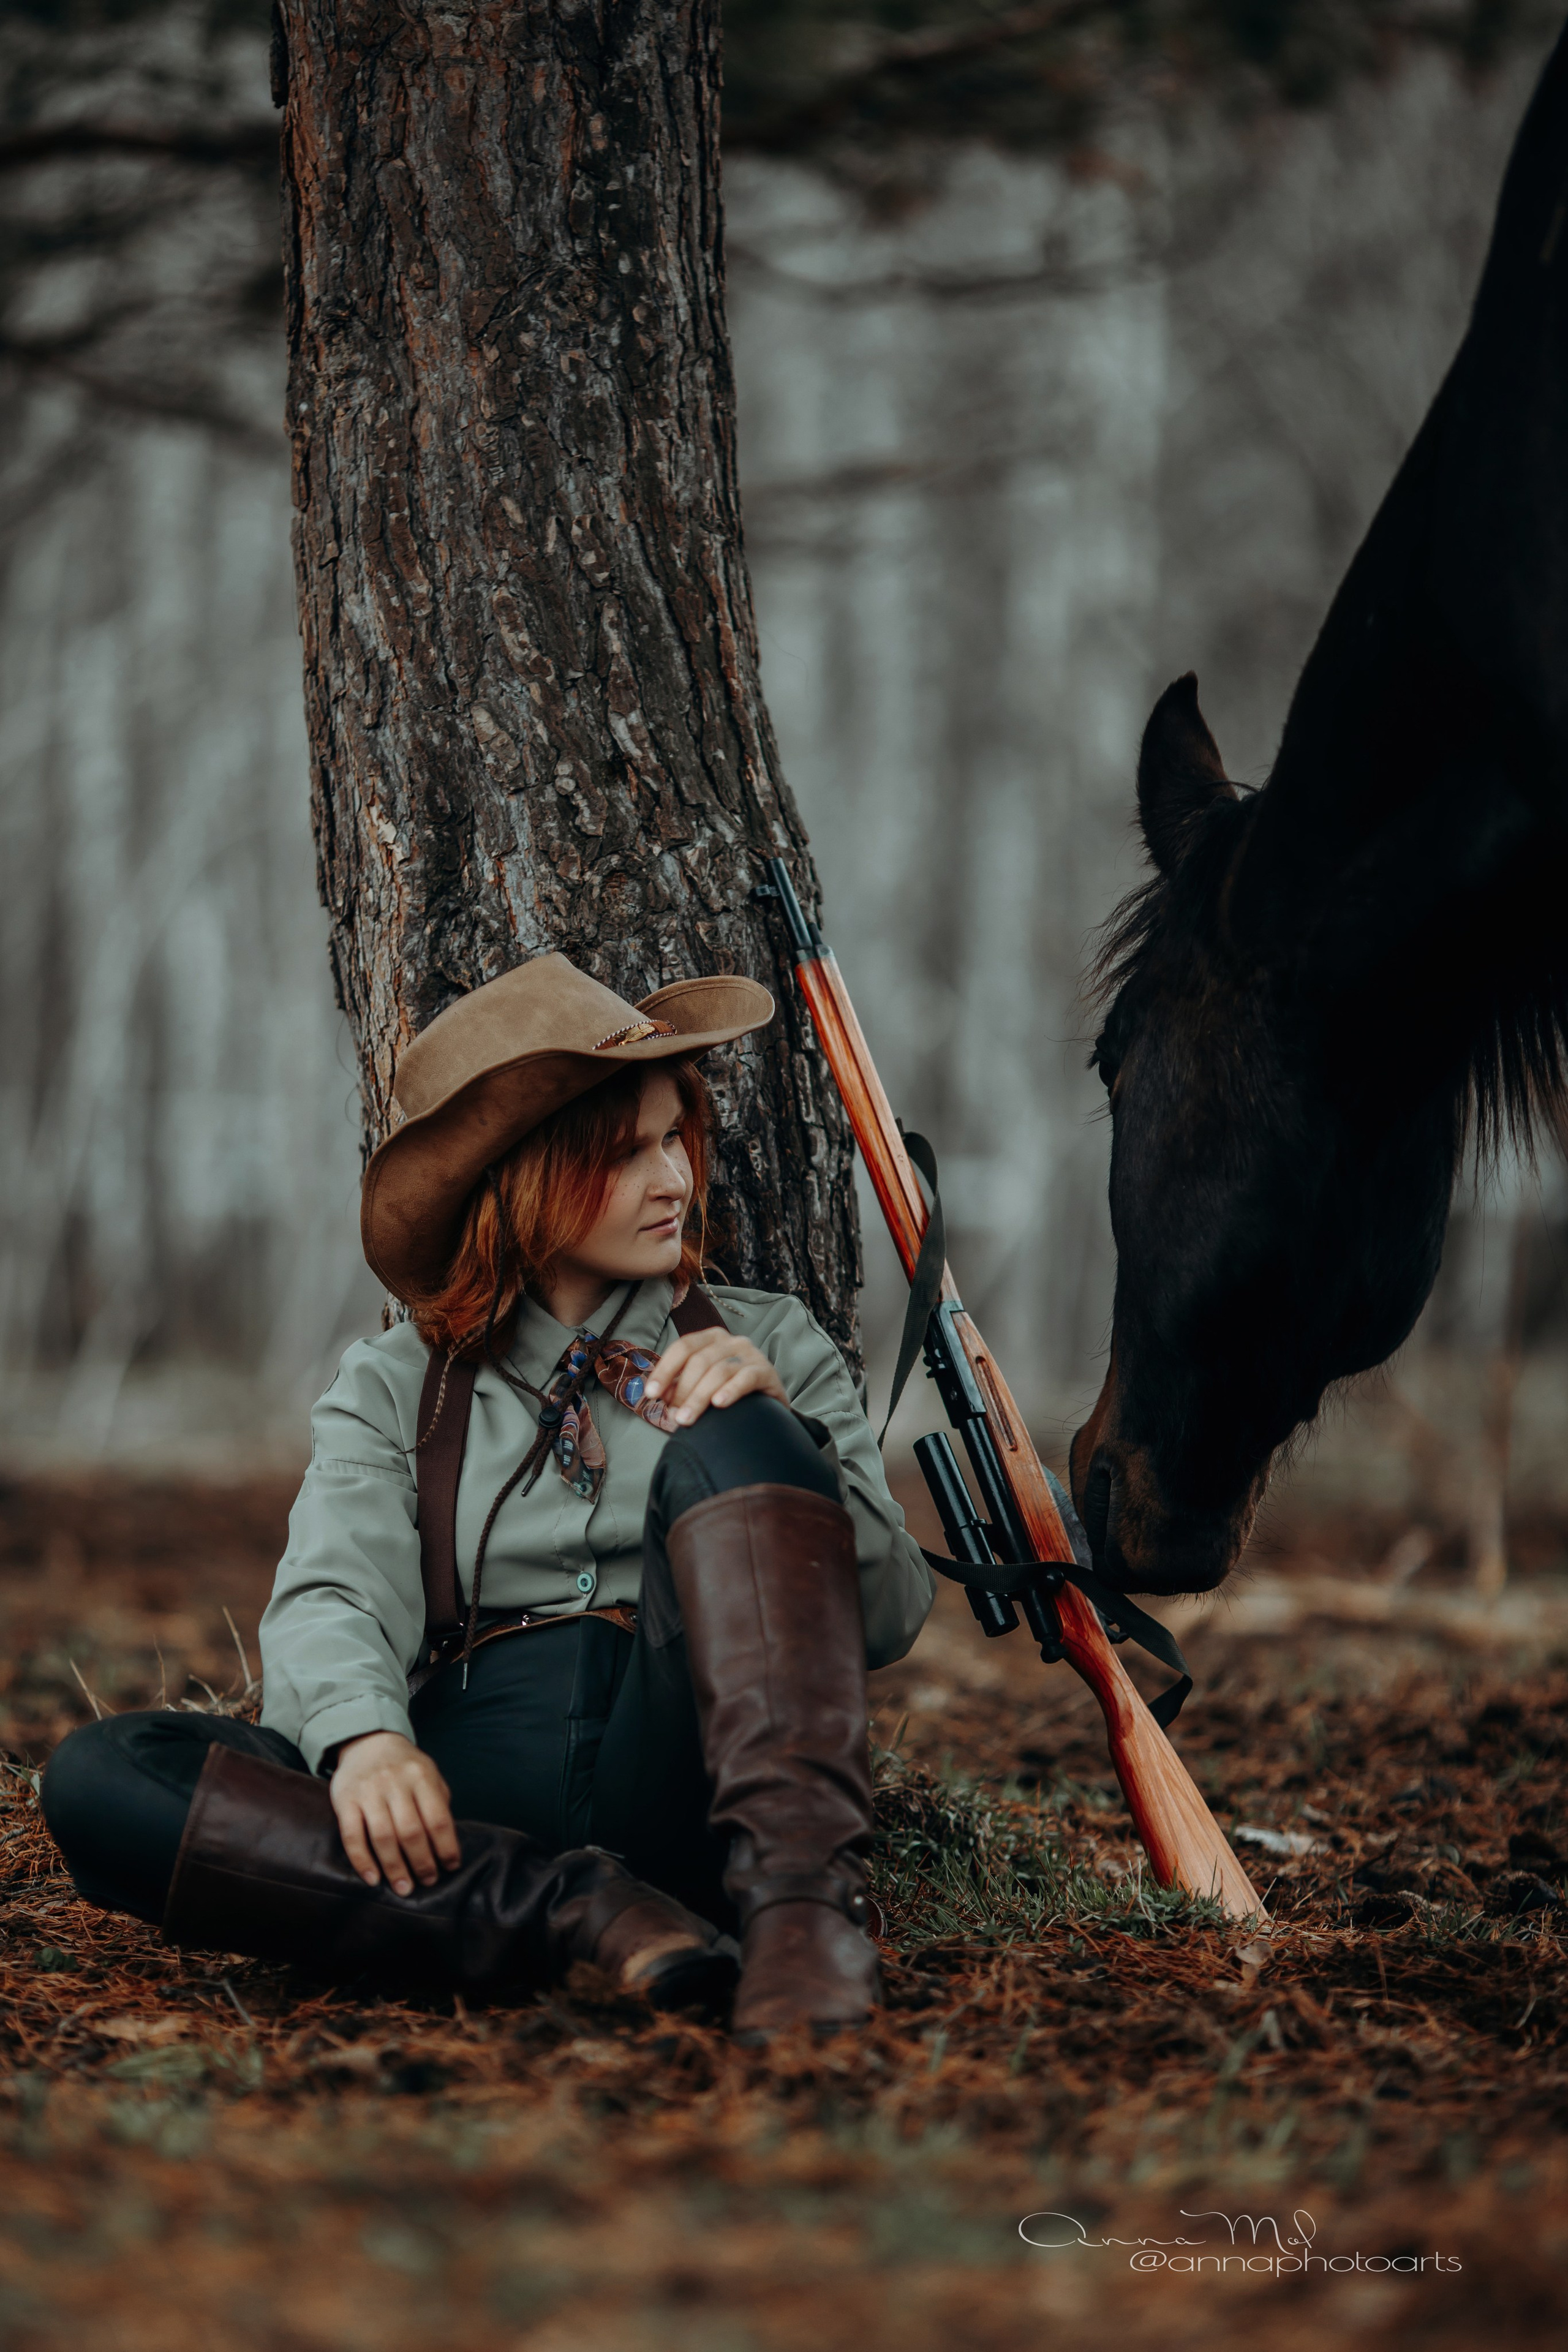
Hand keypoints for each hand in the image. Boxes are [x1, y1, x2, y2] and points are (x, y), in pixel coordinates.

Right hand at [329, 1731, 460, 1894]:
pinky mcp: (345, 1800)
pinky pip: (352, 1836)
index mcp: (421, 1776)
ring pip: (383, 1837)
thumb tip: (447, 1845)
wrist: (367, 1741)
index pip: (438, 1818)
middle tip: (427, 1882)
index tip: (450, 1867)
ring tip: (404, 1888)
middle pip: (411, 1831)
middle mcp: (395, 1783)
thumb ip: (438, 1803)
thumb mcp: (429, 1774)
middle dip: (422, 1863)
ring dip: (395, 1868)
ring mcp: (368, 1791)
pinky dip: (362, 1861)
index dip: (446, 1847)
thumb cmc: (405, 1767)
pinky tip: (373, 1879)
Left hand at [643, 1327, 789, 1425]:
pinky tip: (719, 1405)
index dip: (664, 1370)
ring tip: (686, 1420)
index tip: (651, 1394)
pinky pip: (746, 1378)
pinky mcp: (767, 1371)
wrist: (769, 1407)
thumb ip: (680, 1386)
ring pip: (719, 1371)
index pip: (682, 1347)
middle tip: (674, 1416)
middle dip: (682, 1390)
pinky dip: (730, 1390)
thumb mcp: (702, 1386)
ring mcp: (750, 1354)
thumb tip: (659, 1394)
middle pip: (699, 1361)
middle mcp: (731, 1341)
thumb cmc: (729, 1395)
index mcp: (711, 1339)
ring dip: (699, 1397)